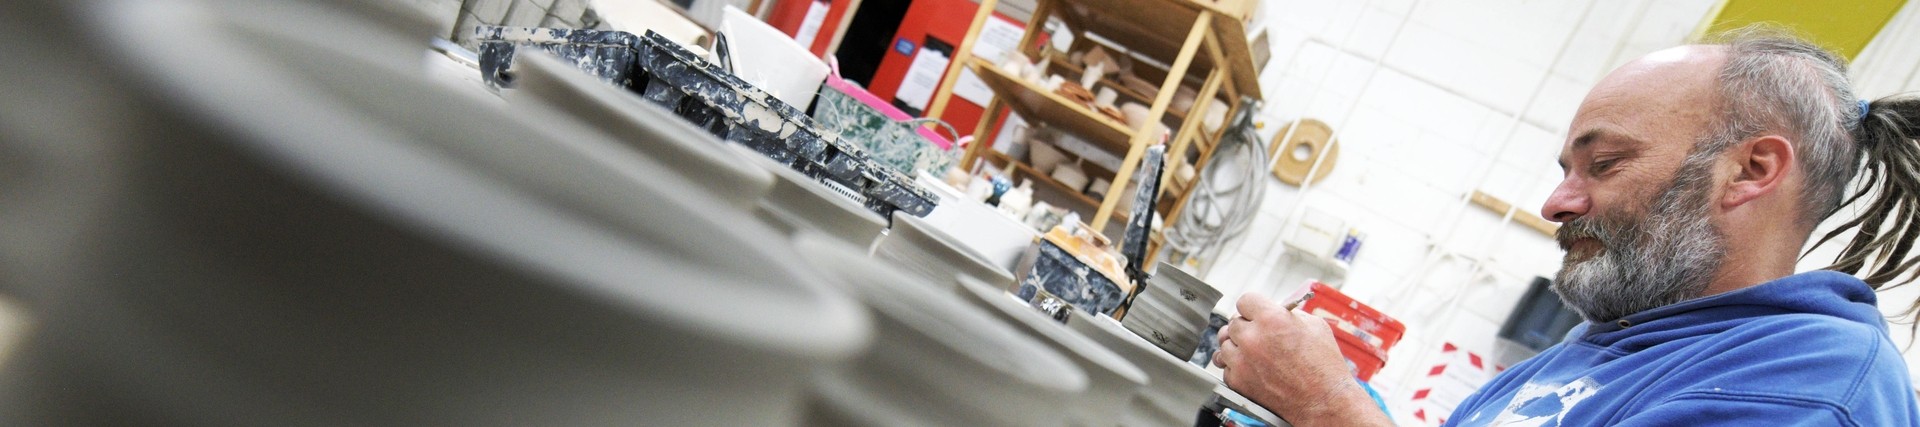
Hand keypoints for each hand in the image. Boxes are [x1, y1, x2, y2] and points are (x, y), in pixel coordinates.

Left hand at [1214, 293, 1387, 425]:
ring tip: (1256, 353)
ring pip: (1225, 345)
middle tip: (1260, 336)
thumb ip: (1289, 313)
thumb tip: (1275, 310)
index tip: (1256, 314)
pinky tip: (1253, 369)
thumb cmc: (1324, 365)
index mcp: (1271, 319)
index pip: (1245, 301)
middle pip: (1233, 323)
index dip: (1252, 308)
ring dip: (1238, 347)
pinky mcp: (1238, 381)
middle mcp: (1252, 338)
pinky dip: (1237, 367)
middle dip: (1246, 328)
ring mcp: (1242, 361)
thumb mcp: (1314, 326)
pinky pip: (1226, 367)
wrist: (1323, 401)